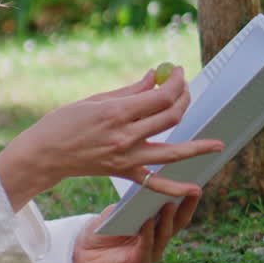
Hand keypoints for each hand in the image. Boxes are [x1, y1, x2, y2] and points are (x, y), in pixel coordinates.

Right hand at [0, 66, 222, 208]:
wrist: (45, 154)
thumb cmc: (63, 122)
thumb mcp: (94, 100)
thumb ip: (129, 91)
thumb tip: (154, 78)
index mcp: (117, 112)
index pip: (160, 96)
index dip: (176, 83)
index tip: (178, 73)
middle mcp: (125, 135)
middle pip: (170, 117)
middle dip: (184, 100)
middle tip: (185, 89)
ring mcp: (126, 156)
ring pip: (171, 151)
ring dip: (197, 146)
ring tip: (219, 144)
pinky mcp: (123, 172)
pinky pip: (153, 183)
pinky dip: (174, 187)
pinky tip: (194, 189)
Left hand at [72, 188, 200, 262]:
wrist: (81, 253)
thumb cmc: (102, 230)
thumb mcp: (119, 211)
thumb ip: (134, 202)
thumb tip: (149, 183)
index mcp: (157, 225)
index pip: (178, 210)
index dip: (188, 197)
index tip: (196, 178)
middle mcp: (158, 239)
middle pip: (178, 222)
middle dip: (187, 205)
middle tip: (195, 189)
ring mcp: (151, 252)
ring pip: (164, 234)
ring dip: (167, 218)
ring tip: (169, 202)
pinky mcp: (138, 262)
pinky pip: (146, 246)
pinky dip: (147, 233)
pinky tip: (147, 221)